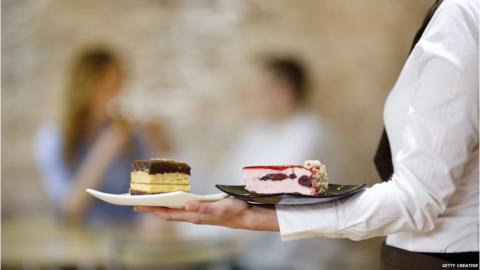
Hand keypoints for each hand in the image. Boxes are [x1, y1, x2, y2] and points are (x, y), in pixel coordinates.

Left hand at [134, 198, 279, 231]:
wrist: (245, 215)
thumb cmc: (233, 210)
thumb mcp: (219, 208)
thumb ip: (204, 208)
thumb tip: (187, 206)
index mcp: (193, 215)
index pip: (168, 213)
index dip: (152, 210)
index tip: (138, 206)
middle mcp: (192, 215)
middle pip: (167, 212)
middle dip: (151, 208)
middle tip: (136, 202)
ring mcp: (195, 213)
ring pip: (173, 210)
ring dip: (160, 205)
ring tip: (149, 199)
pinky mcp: (200, 209)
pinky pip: (181, 207)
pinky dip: (172, 202)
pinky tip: (170, 198)